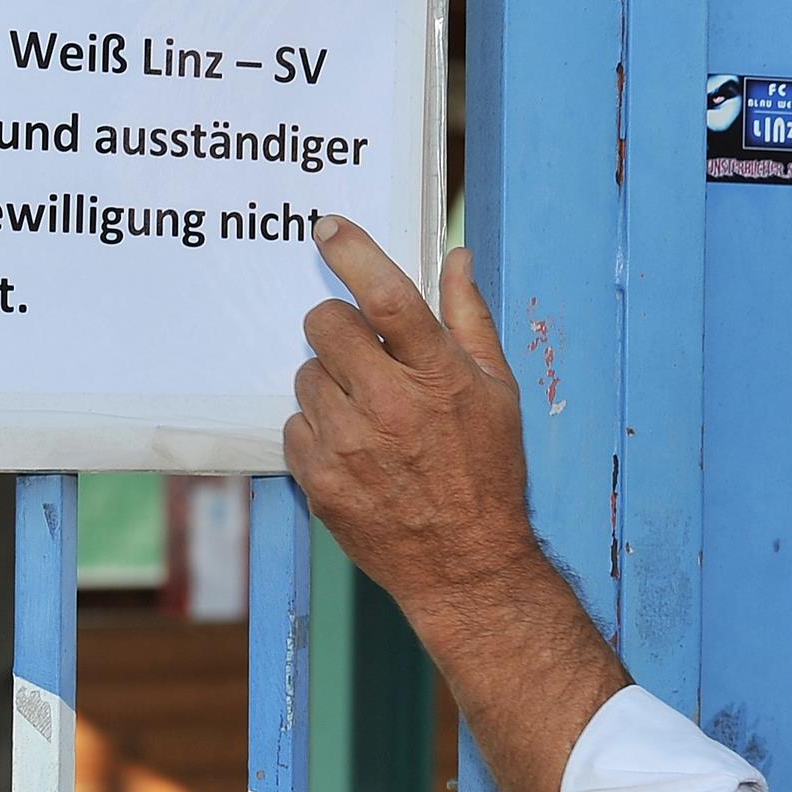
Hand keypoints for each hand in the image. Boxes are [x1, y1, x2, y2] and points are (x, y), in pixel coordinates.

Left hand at [285, 219, 540, 624]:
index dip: (353, 252)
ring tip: (368, 414)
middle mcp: (390, 405)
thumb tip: (457, 257)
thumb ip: (469, 318)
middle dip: (339, 328)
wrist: (466, 563)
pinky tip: (353, 450)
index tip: (329, 228)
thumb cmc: (488, 472)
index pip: (387, 296)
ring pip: (305, 375)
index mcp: (438, 376)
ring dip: (330, 383)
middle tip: (365, 354)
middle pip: (326, 325)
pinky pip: (294, 425)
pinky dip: (318, 429)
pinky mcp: (319, 480)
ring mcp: (349, 445)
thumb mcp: (496, 390)